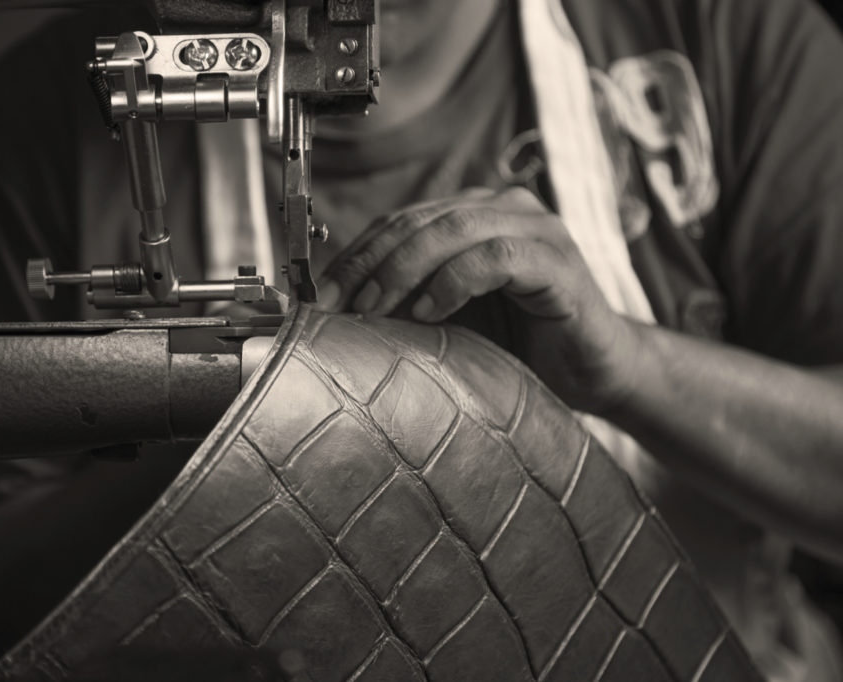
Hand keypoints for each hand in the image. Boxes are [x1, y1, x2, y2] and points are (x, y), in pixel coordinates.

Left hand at [317, 187, 642, 413]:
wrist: (592, 373)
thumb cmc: (519, 345)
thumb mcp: (449, 316)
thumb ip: (407, 296)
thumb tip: (338, 307)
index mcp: (475, 214)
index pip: (401, 221)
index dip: (357, 254)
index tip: (320, 296)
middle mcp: (505, 209)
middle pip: (419, 220)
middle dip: (370, 262)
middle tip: (338, 305)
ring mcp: (536, 230)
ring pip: (453, 230)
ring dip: (403, 269)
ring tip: (373, 310)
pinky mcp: (559, 261)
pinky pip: (497, 257)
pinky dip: (454, 281)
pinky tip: (428, 312)